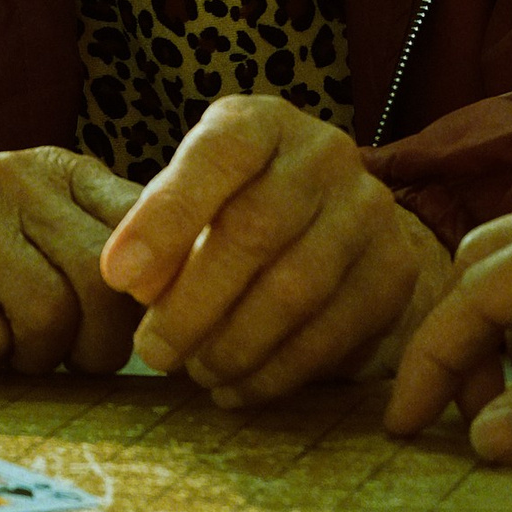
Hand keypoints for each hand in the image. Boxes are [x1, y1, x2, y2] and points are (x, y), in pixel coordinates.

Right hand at [0, 149, 143, 376]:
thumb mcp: (33, 240)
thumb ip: (102, 257)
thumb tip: (198, 309)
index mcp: (59, 169)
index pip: (149, 229)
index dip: (157, 301)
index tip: (145, 342)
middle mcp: (14, 173)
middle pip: (103, 281)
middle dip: (97, 346)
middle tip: (68, 363)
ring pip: (47, 313)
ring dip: (32, 359)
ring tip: (6, 352)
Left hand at [96, 95, 450, 405]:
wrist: (340, 224)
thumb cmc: (240, 206)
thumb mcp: (196, 196)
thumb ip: (160, 227)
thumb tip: (133, 282)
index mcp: (262, 122)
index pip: (216, 156)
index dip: (163, 218)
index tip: (118, 277)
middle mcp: (324, 154)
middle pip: (256, 231)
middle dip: (193, 303)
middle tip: (154, 351)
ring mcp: (368, 210)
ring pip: (296, 289)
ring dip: (235, 345)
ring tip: (195, 372)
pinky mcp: (394, 270)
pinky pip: (332, 332)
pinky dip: (276, 371)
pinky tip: (237, 388)